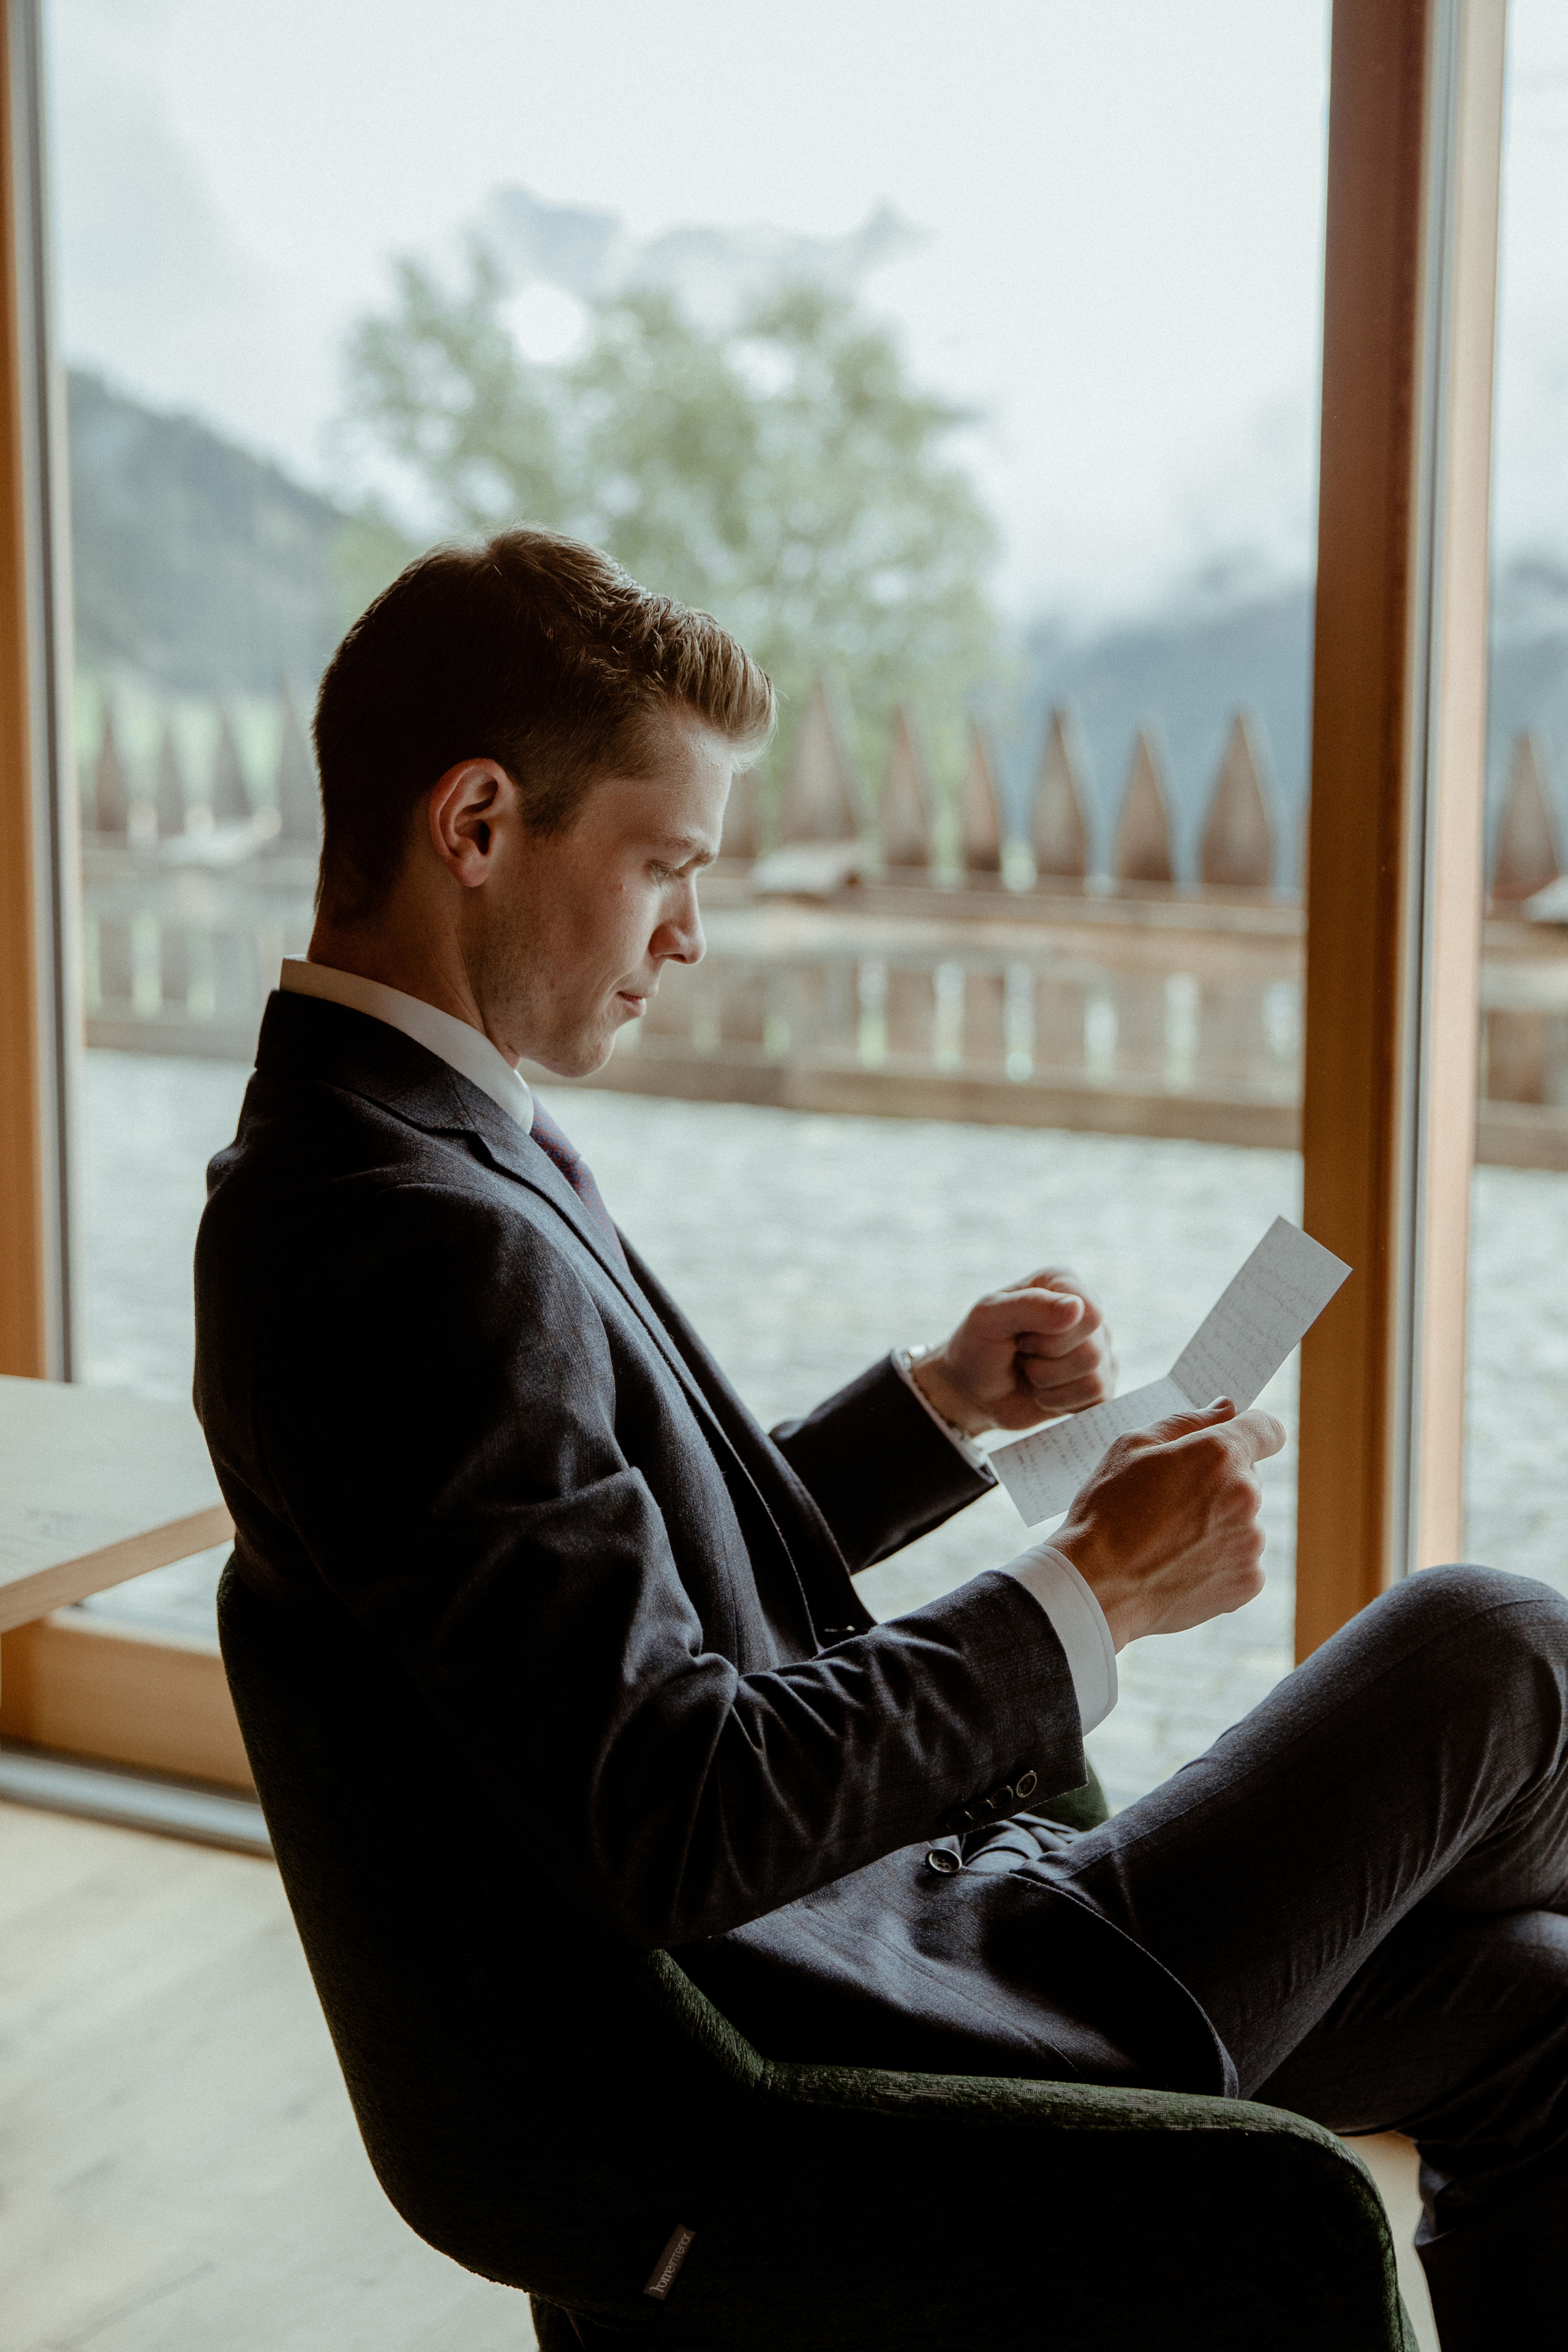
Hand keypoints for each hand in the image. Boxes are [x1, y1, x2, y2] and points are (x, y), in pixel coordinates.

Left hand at [910, 1268, 1114, 1435]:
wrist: (972, 1389)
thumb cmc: (978, 1346)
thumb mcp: (987, 1318)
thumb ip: (1029, 1306)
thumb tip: (1077, 1308)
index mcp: (1063, 1282)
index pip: (1089, 1314)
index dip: (1051, 1336)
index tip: (1020, 1335)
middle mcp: (1087, 1311)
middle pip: (1092, 1351)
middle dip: (1045, 1363)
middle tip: (1022, 1353)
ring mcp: (1099, 1349)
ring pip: (1093, 1380)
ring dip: (1047, 1384)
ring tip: (1029, 1371)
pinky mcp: (1099, 1384)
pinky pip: (1096, 1400)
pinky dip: (1058, 1402)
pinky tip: (1042, 1390)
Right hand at [1051, 1399, 1285, 1649]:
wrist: (1096, 1587)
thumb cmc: (1106, 1511)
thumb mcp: (1131, 1447)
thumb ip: (1187, 1422)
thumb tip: (1227, 1409)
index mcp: (1220, 1455)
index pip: (1267, 1429)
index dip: (1251, 1431)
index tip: (1234, 1442)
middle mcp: (1245, 1496)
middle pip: (1247, 1478)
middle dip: (1218, 1483)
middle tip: (1170, 1502)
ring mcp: (1250, 1542)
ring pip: (1243, 1521)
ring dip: (1218, 1524)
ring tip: (1169, 1540)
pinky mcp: (1248, 1581)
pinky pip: (1241, 1560)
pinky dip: (1218, 1561)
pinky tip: (1179, 1565)